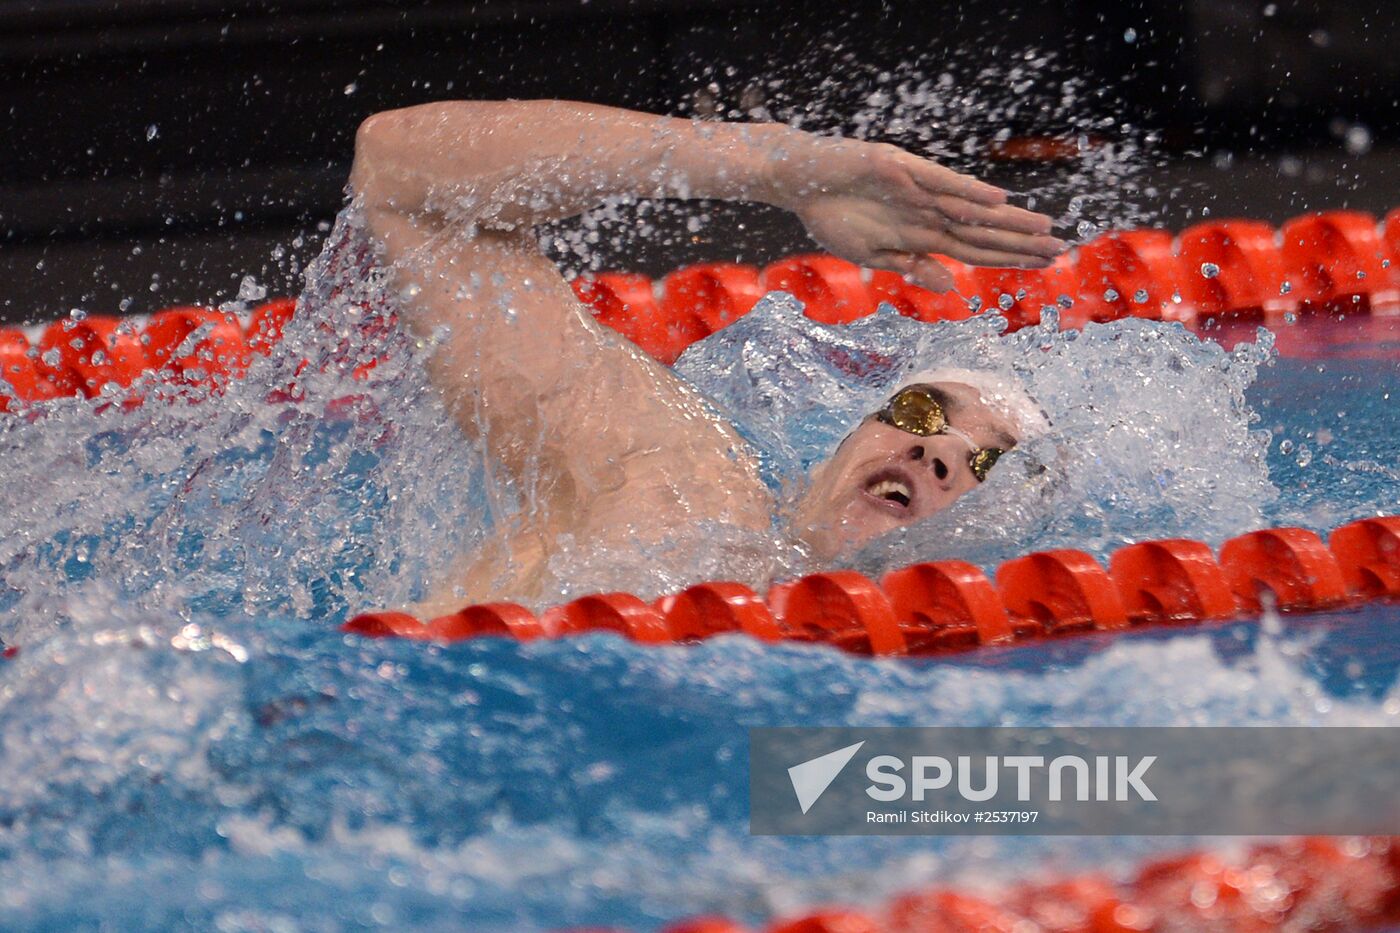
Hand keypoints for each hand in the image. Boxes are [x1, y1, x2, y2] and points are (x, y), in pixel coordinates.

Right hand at [770, 135, 1065, 290]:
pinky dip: (966, 191)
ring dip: (1005, 219)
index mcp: (923, 234)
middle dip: (1020, 241)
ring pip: (970, 208)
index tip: (1042, 265)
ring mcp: (917, 189)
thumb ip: (911, 265)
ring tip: (1042, 228)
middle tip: (1060, 249)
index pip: (975, 249)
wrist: (800, 181)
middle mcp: (929, 211)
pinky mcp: (899, 169)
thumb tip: (950, 286)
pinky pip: (938, 182)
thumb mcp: (872, 253)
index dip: (1009, 258)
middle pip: (983, 230)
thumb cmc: (833, 217)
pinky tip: (996, 199)